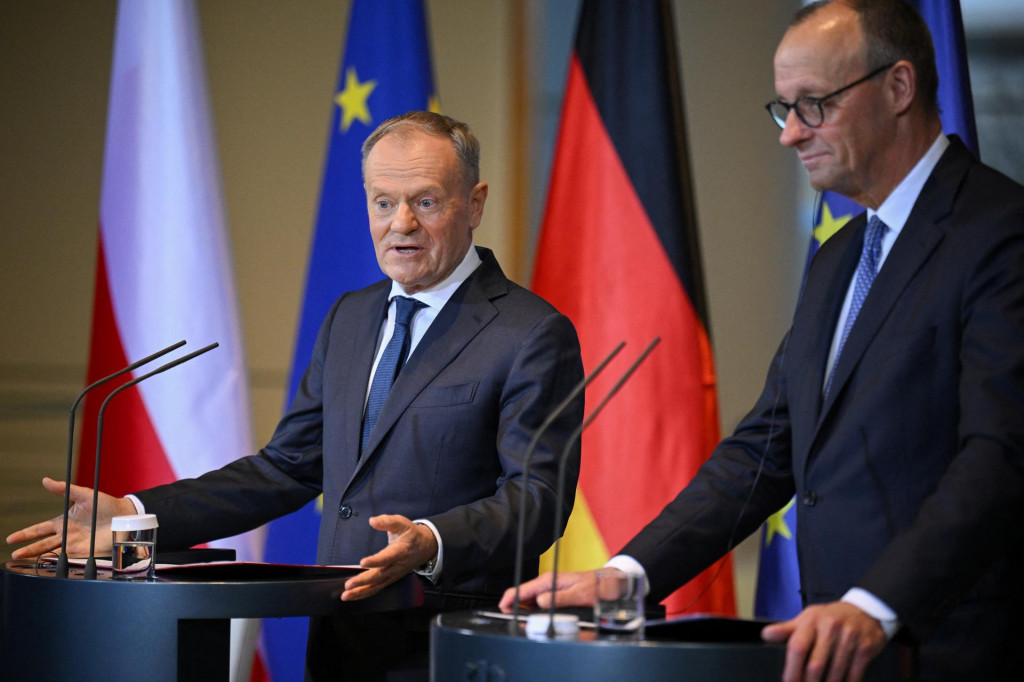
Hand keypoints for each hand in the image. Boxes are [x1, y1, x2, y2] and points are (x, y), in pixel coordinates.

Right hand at [6, 477, 134, 558]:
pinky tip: (44, 567)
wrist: (124, 517)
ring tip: (21, 561)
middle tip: (13, 553)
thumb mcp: (84, 494)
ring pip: (50, 553)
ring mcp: (73, 545)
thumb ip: (64, 489)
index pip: (40, 529)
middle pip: (42, 544)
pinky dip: (55, 564)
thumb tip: (45, 480)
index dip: (26, 534)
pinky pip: (66, 560)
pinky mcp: (82, 552)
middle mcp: (66, 535)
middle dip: (27, 549)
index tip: (11, 539)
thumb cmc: (106, 504)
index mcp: (64, 521)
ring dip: (37, 558)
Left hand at [341, 514, 437, 601]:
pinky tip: (353, 595)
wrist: (425, 547)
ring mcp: (394, 575)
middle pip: (379, 576)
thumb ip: (387, 521)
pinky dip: (365, 593)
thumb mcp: (402, 523)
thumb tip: (372, 521)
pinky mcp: (390, 579)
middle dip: (363, 581)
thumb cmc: (411, 535)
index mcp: (400, 551)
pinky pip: (377, 588)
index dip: (376, 561)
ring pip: (377, 586)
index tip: (363, 563)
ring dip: (361, 592)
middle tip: (348, 584)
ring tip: (347, 595)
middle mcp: (397, 566)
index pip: (387, 557)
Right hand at [497, 568, 602, 611]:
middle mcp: (548, 584)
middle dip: (514, 607)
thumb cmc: (597, 586)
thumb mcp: (580, 594)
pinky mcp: (556, 595)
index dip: (509, 599)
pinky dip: (534, 611)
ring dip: (524, 610)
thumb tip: (541, 601)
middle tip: (513, 621)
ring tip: (522, 622)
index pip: (522, 589)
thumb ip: (560, 598)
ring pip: (530, 600)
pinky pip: (539, 603)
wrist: (610, 583)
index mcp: (550, 581)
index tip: (502, 609)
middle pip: (523, 596)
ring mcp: (551, 589)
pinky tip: (535, 618)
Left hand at [761, 601, 886, 681]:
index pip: (797, 647)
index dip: (791, 670)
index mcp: (812, 620)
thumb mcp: (807, 618)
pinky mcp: (865, 648)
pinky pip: (853, 675)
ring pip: (834, 673)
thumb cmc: (831, 618)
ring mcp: (849, 638)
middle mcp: (831, 627)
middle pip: (815, 665)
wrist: (865, 610)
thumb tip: (766, 635)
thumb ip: (786, 630)